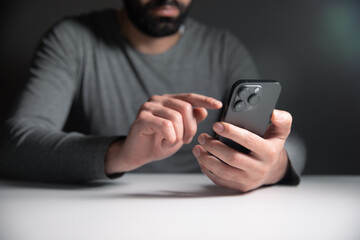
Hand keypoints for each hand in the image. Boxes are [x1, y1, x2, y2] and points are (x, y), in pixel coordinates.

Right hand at [105, 93, 221, 173]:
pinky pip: (165, 126)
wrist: (138, 155)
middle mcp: (158, 100)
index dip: (205, 100)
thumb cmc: (159, 143)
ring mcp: (148, 107)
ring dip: (178, 136)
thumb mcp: (180, 132)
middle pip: (185, 108)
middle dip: (190, 128)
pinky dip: (169, 138)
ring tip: (171, 142)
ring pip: (176, 118)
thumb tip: (203, 110)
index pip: (190, 97)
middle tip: (186, 140)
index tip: (218, 105)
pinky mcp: (142, 117)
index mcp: (169, 101)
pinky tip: (163, 142)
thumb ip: (190, 121)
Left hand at [192, 109, 291, 191]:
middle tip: (202, 137)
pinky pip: (221, 180)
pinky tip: (202, 160)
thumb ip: (281, 120)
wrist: (273, 169)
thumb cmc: (271, 146)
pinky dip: (208, 170)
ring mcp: (249, 180)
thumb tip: (273, 113)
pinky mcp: (240, 187)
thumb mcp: (281, 132)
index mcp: (269, 152)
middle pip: (233, 158)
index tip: (216, 125)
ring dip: (207, 159)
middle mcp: (259, 168)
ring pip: (224, 171)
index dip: (231, 132)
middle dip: (214, 147)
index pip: (249, 141)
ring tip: (197, 148)